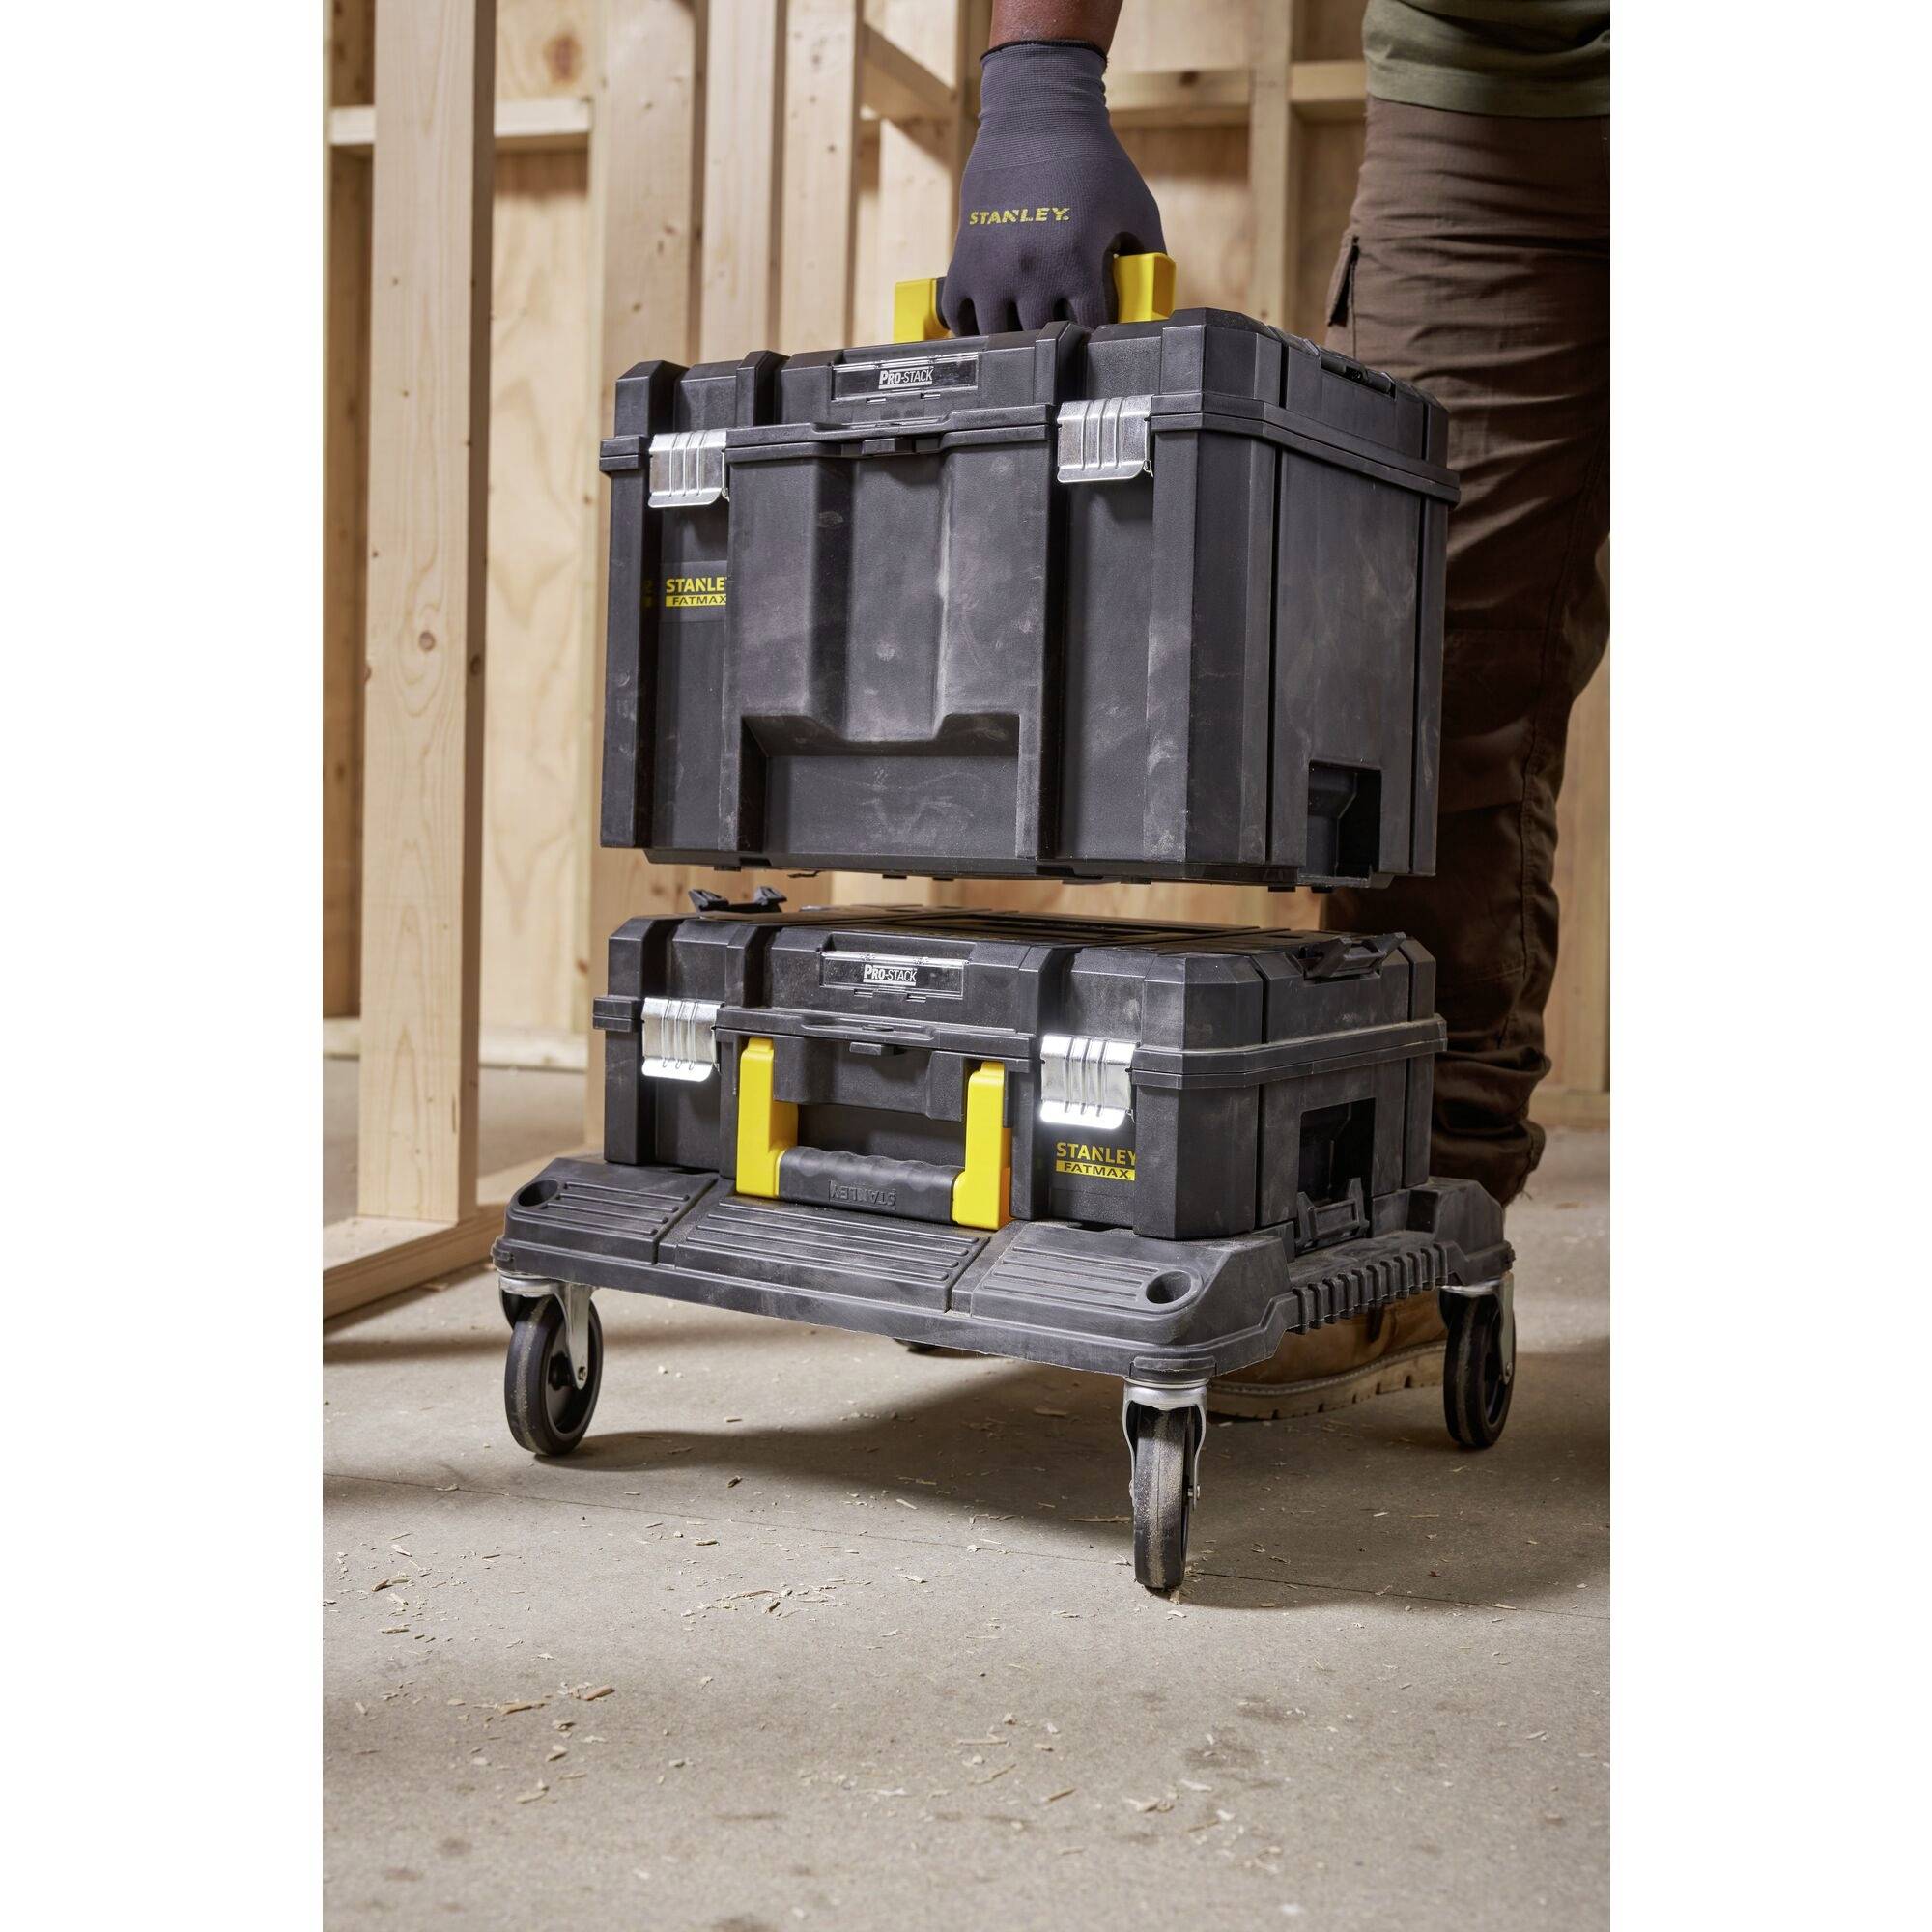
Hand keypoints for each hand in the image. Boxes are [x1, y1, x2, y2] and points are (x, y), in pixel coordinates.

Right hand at [940, 40, 1163, 334]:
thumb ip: (1149, 256)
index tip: (1099, 334)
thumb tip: (1155, 300)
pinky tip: (988, 324)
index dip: (1097, 335)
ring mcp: (993, 270)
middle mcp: (1031, 272)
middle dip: (1056, 342)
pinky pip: (958, 317)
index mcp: (1076, 263)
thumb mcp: (1136, 207)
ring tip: (1027, 339)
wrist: (1036, 118)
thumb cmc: (1092, 161)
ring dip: (1014, 342)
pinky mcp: (964, 261)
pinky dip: (971, 328)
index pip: (1088, 329)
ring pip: (998, 339)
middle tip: (1065, 338)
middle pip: (1042, 341)